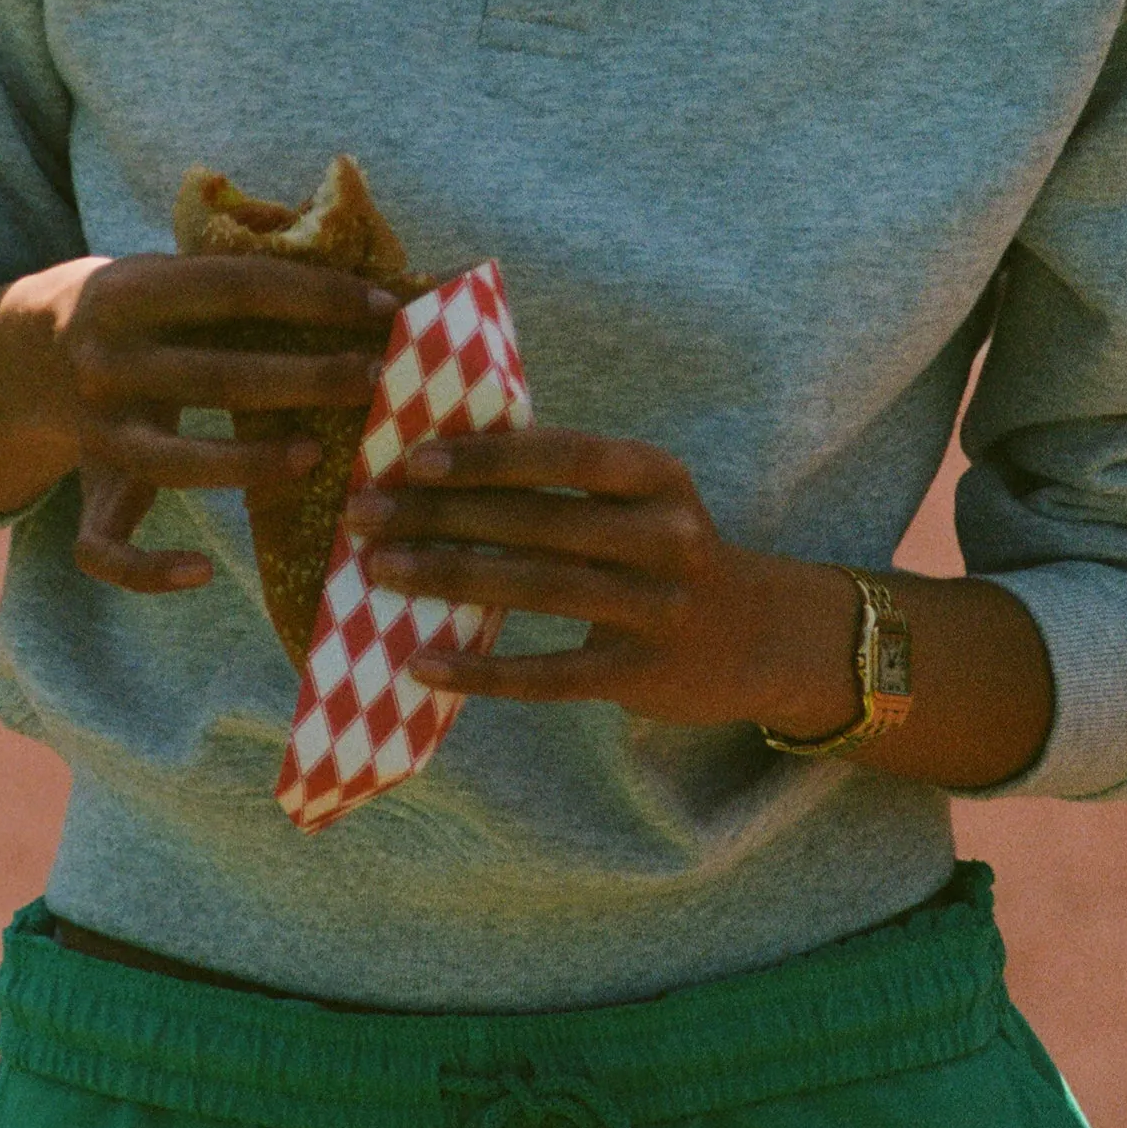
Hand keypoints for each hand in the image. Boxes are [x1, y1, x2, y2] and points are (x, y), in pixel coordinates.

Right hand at [59, 254, 397, 592]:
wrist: (33, 349)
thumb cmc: (146, 308)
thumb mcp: (172, 271)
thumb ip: (243, 275)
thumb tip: (364, 281)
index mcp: (131, 292)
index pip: (236, 288)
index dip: (315, 296)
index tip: (384, 309)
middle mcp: (107, 361)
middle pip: (215, 376)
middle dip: (305, 379)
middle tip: (375, 379)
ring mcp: (94, 431)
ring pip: (170, 463)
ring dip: (248, 464)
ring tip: (315, 456)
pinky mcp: (87, 488)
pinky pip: (104, 547)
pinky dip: (147, 570)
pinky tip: (201, 572)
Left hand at [342, 427, 860, 733]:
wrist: (762, 636)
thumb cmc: (665, 552)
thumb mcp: (640, 500)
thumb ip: (566, 482)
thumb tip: (441, 464)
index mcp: (656, 475)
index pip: (564, 454)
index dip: (487, 456)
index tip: (412, 459)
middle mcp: (665, 534)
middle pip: (538, 520)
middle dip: (442, 515)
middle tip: (364, 515)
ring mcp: (658, 607)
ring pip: (538, 587)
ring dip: (450, 576)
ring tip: (379, 572)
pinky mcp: (642, 673)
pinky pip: (550, 673)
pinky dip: (483, 670)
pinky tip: (423, 664)